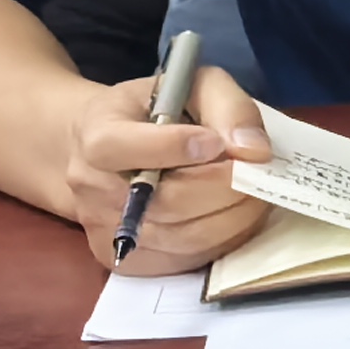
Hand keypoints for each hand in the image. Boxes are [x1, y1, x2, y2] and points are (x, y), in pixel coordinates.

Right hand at [63, 63, 269, 275]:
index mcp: (96, 135)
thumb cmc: (152, 113)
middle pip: (168, 201)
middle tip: (257, 172)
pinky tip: (234, 214)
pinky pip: (186, 260)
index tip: (217, 142)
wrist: (106, 152)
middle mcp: (92, 187)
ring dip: (234, 216)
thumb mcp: (189, 86)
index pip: (125, 148)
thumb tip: (254, 150)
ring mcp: (107, 230)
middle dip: (226, 187)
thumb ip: (227, 106)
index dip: (177, 147)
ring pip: (184, 237)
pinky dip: (223, 239)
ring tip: (254, 191)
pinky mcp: (129, 262)